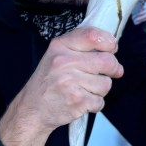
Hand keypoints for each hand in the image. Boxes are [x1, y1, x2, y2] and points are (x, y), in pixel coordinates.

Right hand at [0, 27, 121, 145]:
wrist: (32, 109)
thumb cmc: (49, 82)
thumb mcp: (57, 55)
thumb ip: (81, 47)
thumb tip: (113, 49)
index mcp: (60, 46)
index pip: (93, 36)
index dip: (109, 42)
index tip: (111, 49)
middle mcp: (64, 62)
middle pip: (108, 61)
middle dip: (113, 69)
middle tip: (109, 73)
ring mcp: (70, 82)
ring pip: (106, 83)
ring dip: (101, 89)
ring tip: (85, 89)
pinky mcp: (76, 101)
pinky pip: (100, 101)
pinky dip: (95, 104)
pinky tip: (82, 101)